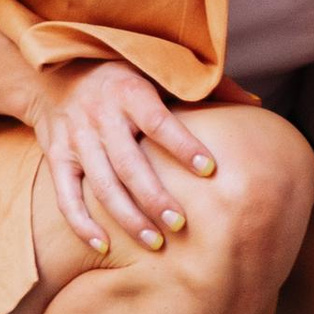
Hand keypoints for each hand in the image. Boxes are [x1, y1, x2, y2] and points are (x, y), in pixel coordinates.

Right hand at [33, 57, 219, 257]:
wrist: (57, 72)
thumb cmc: (124, 73)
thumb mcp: (159, 68)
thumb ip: (205, 87)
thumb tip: (256, 103)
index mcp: (130, 91)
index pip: (159, 121)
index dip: (184, 146)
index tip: (211, 170)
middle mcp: (100, 114)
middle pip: (129, 163)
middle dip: (155, 197)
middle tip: (181, 225)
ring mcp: (76, 138)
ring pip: (102, 185)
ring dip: (128, 217)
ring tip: (156, 243)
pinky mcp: (56, 157)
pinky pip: (65, 196)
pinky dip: (82, 223)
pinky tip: (104, 245)